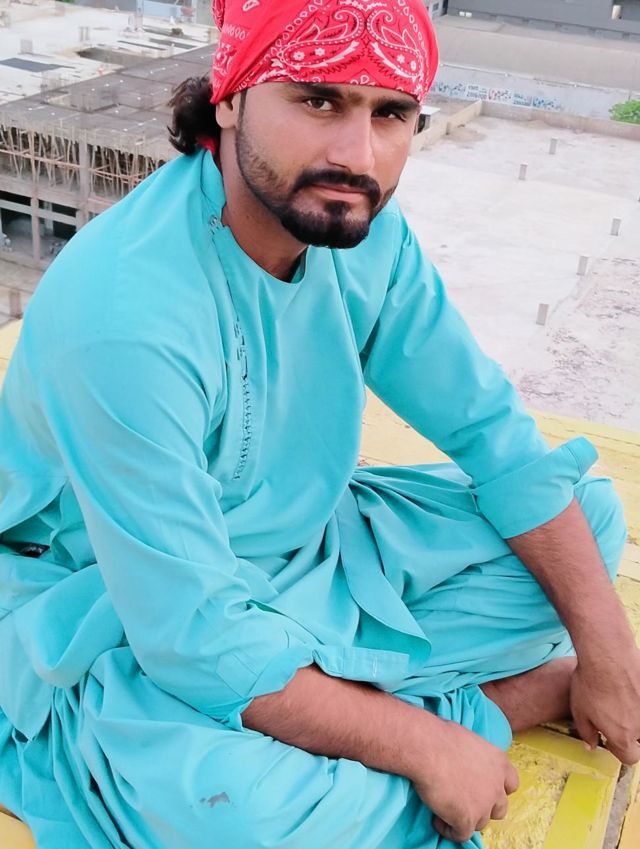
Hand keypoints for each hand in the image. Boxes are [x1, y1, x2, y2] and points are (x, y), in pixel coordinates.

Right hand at [409, 717, 518, 843]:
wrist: (428, 749)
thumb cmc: (441, 737)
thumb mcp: (468, 739)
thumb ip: (475, 755)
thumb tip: (464, 759)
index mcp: (499, 762)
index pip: (511, 783)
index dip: (499, 789)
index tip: (485, 788)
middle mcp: (496, 786)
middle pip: (499, 808)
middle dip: (485, 807)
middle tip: (465, 800)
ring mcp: (483, 805)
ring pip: (480, 822)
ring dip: (466, 818)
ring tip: (447, 809)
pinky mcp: (467, 819)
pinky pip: (461, 834)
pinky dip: (449, 830)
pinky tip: (437, 820)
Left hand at [571, 648, 639, 764]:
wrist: (608, 655)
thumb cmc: (590, 683)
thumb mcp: (580, 711)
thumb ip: (587, 732)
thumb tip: (591, 745)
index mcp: (623, 737)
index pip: (629, 757)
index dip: (619, 750)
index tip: (610, 738)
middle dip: (631, 733)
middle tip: (618, 716)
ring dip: (635, 713)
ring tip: (622, 698)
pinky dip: (638, 696)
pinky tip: (630, 686)